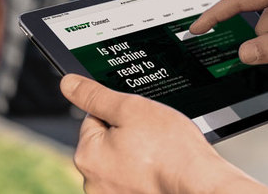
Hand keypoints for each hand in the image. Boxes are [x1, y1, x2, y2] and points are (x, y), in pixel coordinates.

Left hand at [60, 74, 267, 193]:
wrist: (199, 185)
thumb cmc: (171, 151)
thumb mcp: (130, 109)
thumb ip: (95, 95)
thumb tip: (69, 83)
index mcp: (87, 156)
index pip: (93, 118)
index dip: (119, 113)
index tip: (139, 121)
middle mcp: (93, 181)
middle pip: (106, 141)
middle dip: (127, 135)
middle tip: (152, 138)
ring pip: (121, 160)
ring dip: (137, 154)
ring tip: (159, 154)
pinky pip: (132, 177)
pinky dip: (145, 172)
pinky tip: (160, 169)